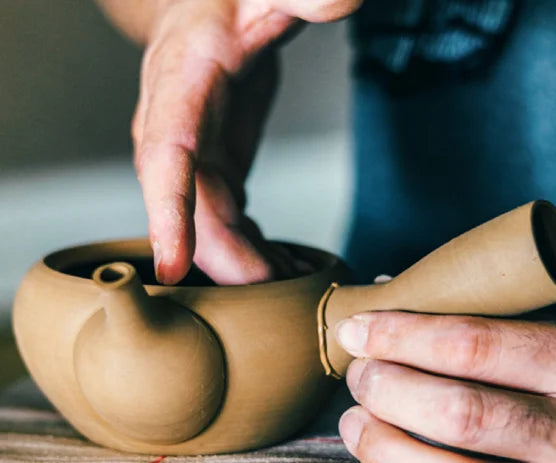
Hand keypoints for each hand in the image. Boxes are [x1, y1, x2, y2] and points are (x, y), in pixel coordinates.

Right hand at [128, 0, 361, 283]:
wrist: (206, 18)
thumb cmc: (227, 4)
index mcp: (180, 92)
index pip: (164, 158)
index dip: (166, 213)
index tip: (171, 266)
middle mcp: (176, 136)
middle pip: (192, 212)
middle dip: (228, 260)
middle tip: (276, 293)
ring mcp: (194, 163)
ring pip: (211, 229)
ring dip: (246, 265)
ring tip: (292, 288)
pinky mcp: (215, 176)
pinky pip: (229, 225)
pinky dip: (255, 251)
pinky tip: (284, 268)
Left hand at [335, 311, 555, 461]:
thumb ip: (489, 323)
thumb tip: (395, 291)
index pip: (474, 344)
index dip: (401, 336)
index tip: (356, 330)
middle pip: (459, 411)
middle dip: (388, 388)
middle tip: (359, 375)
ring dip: (384, 445)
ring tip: (355, 422)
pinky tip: (387, 457)